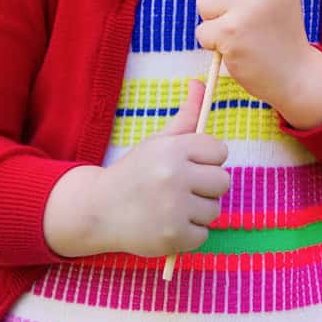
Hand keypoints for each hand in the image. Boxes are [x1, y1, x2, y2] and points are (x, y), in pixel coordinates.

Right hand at [43, 79, 229, 257]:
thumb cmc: (134, 171)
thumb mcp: (158, 141)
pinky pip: (203, 234)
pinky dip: (189, 233)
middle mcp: (175, 177)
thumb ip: (185, 116)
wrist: (99, 209)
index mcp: (174, 149)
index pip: (220, 151)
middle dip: (207, 185)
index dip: (207, 159)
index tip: (191, 165)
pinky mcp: (173, 237)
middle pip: (223, 181)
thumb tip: (201, 84)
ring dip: (198, 210)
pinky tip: (169, 224)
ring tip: (174, 206)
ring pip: (214, 209)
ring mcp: (174, 209)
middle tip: (184, 187)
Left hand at [196, 0, 321, 125]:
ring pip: (203, 0)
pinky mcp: (231, 34)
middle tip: (239, 13)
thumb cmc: (278, 29)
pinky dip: (212, 41)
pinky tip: (234, 47)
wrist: (294, 74)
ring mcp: (247, 9)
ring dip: (213, 18)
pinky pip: (201, 29)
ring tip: (237, 30)